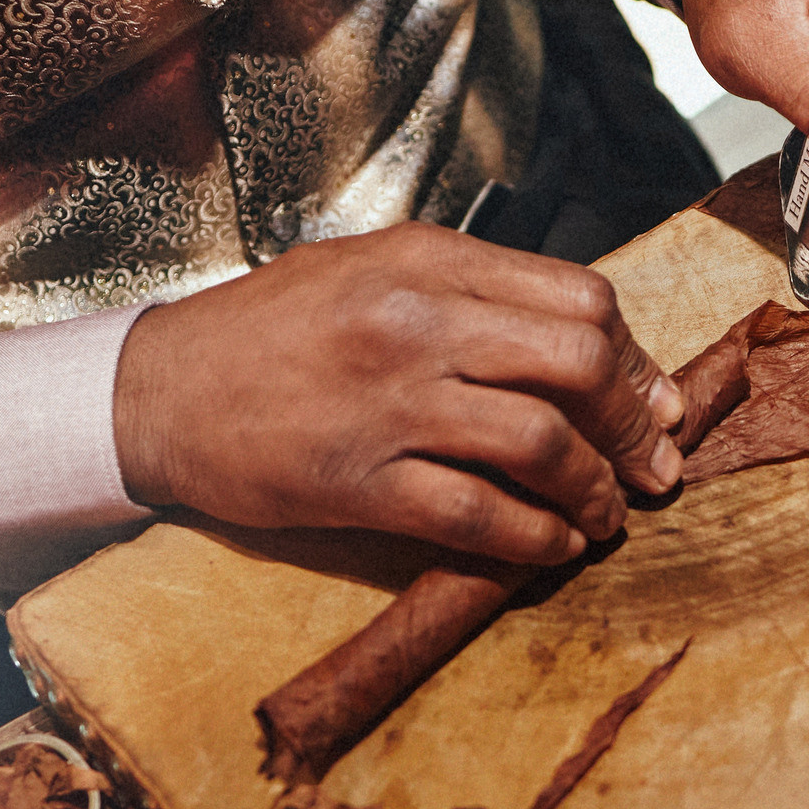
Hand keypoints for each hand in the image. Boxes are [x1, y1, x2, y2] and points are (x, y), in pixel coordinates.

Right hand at [112, 224, 686, 563]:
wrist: (155, 391)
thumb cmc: (268, 332)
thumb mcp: (371, 270)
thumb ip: (473, 293)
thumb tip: (589, 341)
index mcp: (426, 261)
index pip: (581, 297)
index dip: (635, 358)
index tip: (653, 401)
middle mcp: (414, 323)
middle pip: (578, 361)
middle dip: (634, 423)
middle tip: (652, 464)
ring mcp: (388, 404)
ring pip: (540, 442)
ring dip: (594, 488)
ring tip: (606, 514)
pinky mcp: (357, 482)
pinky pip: (478, 514)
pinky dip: (536, 539)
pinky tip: (554, 546)